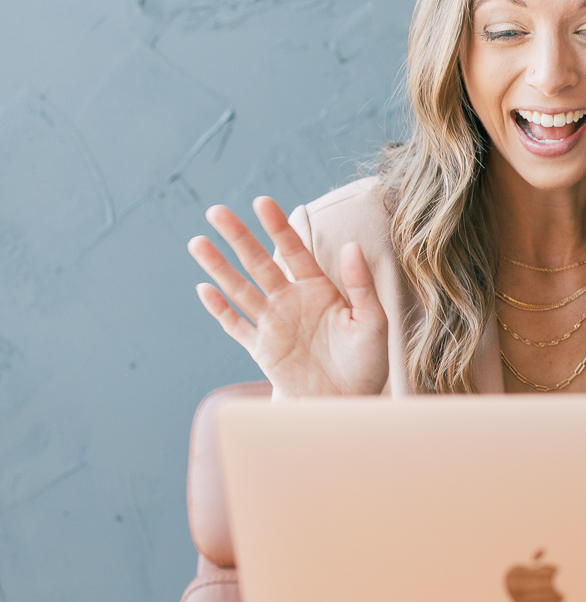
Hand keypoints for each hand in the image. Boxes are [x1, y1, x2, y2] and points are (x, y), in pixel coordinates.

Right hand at [188, 197, 388, 396]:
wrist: (348, 399)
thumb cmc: (366, 359)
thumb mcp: (371, 320)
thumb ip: (361, 285)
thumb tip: (351, 246)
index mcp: (318, 288)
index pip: (294, 251)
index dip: (277, 227)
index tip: (261, 202)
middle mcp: (291, 300)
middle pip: (259, 263)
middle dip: (238, 237)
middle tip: (216, 211)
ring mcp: (273, 323)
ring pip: (240, 289)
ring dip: (219, 267)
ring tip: (198, 242)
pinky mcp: (261, 349)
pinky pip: (236, 326)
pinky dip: (220, 310)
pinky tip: (204, 290)